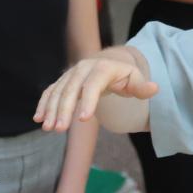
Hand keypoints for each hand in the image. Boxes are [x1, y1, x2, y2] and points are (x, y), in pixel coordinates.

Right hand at [34, 55, 158, 131]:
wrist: (108, 63)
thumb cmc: (124, 76)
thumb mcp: (135, 79)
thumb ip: (142, 87)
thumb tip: (154, 89)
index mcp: (101, 68)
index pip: (93, 84)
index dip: (88, 101)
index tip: (82, 119)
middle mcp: (82, 69)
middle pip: (71, 89)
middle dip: (64, 110)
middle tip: (60, 129)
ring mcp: (70, 75)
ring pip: (58, 91)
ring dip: (51, 110)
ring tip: (48, 128)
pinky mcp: (62, 82)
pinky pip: (50, 92)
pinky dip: (44, 104)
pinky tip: (38, 119)